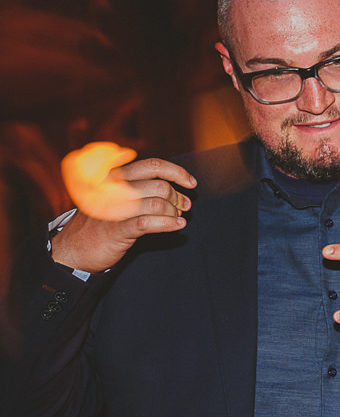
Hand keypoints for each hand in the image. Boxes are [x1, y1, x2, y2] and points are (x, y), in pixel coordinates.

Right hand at [53, 144, 195, 272]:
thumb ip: (138, 189)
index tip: (190, 183)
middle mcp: (112, 188)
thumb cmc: (99, 224)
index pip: (152, 166)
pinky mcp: (115, 229)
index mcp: (114, 177)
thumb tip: (175, 189)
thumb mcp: (114, 198)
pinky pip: (148, 222)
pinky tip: (177, 225)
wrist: (71, 251)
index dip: (176, 172)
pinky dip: (168, 223)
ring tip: (179, 218)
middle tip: (184, 206)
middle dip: (177, 196)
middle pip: (159, 185)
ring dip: (174, 212)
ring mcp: (113, 209)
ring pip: (157, 203)